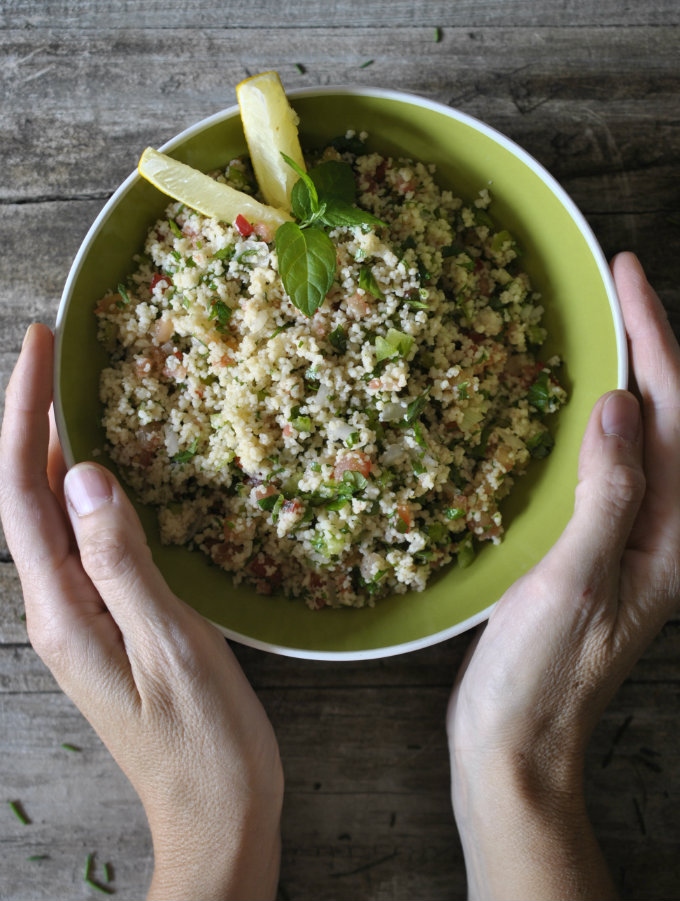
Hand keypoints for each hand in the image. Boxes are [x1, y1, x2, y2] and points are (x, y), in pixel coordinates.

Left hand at [0, 324, 283, 900]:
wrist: (215, 814)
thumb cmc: (205, 742)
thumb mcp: (172, 647)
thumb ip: (122, 561)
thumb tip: (85, 475)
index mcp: (62, 612)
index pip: (22, 494)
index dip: (23, 416)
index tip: (40, 349)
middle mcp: (56, 609)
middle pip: (24, 497)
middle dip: (27, 418)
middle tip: (49, 350)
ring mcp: (78, 617)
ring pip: (49, 516)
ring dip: (50, 449)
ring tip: (68, 391)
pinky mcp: (105, 623)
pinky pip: (81, 540)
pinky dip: (83, 490)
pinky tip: (102, 471)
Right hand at [446, 253, 679, 899]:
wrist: (517, 740)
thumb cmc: (541, 675)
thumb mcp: (574, 581)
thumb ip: (609, 493)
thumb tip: (625, 405)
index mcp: (672, 538)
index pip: (677, 414)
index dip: (656, 339)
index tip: (627, 276)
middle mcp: (665, 533)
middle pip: (675, 419)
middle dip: (655, 345)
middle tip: (622, 285)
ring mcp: (634, 541)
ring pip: (647, 438)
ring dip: (635, 377)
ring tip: (611, 327)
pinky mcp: (601, 549)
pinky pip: (614, 465)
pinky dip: (603, 421)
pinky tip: (581, 407)